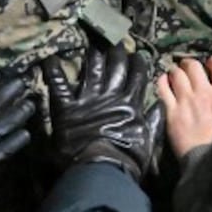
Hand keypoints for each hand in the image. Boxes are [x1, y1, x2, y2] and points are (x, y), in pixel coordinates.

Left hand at [42, 43, 161, 176]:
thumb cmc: (128, 159)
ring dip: (93, 55)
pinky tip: (49, 60)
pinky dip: (53, 72)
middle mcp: (110, 96)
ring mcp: (88, 100)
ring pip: (93, 70)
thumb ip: (155, 121)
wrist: (102, 170)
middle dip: (117, 52)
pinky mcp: (67, 108)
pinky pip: (59, 86)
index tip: (136, 55)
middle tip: (115, 42)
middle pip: (116, 66)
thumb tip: (162, 104)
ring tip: (92, 44)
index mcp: (130, 103)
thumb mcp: (148, 141)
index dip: (137, 63)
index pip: (137, 76)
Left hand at [157, 56, 211, 159]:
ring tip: (175, 73)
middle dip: (190, 63)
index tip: (211, 62)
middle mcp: (204, 93)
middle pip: (194, 66)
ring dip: (176, 71)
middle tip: (188, 66)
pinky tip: (163, 80)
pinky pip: (163, 88)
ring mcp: (186, 101)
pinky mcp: (172, 111)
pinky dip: (162, 81)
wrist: (206, 159)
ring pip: (177, 74)